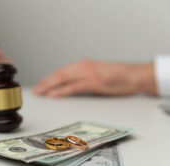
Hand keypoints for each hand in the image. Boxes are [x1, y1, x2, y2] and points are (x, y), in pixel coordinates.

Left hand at [33, 60, 156, 96]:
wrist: (134, 75)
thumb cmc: (117, 77)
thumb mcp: (97, 76)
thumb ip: (83, 80)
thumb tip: (71, 88)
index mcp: (83, 65)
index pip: (62, 72)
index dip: (49, 79)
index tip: (41, 86)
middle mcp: (83, 67)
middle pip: (59, 74)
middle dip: (45, 83)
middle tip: (35, 91)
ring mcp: (88, 74)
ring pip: (63, 79)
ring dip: (49, 86)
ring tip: (39, 92)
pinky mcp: (94, 82)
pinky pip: (73, 87)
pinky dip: (62, 91)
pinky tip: (53, 94)